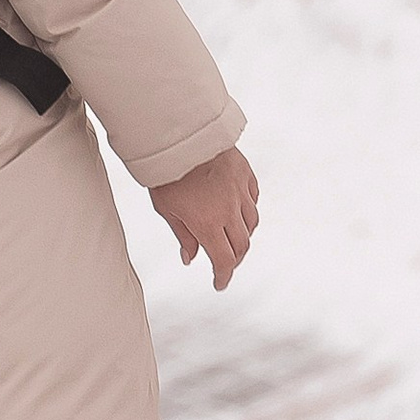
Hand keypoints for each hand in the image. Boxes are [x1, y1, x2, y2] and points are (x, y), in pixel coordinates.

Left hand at [150, 145, 260, 289]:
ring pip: (252, 223)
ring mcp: (240, 190)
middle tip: (224, 264)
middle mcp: (229, 209)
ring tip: (232, 238)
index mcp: (207, 223)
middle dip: (234, 259)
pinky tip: (239, 211)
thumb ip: (183, 236)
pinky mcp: (245, 173)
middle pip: (242, 245)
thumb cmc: (166, 172)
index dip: (223, 276)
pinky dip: (248, 210)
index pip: (223, 260)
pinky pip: (253, 198)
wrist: (179, 136)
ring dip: (243, 235)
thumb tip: (190, 258)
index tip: (220, 283)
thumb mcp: (166, 209)